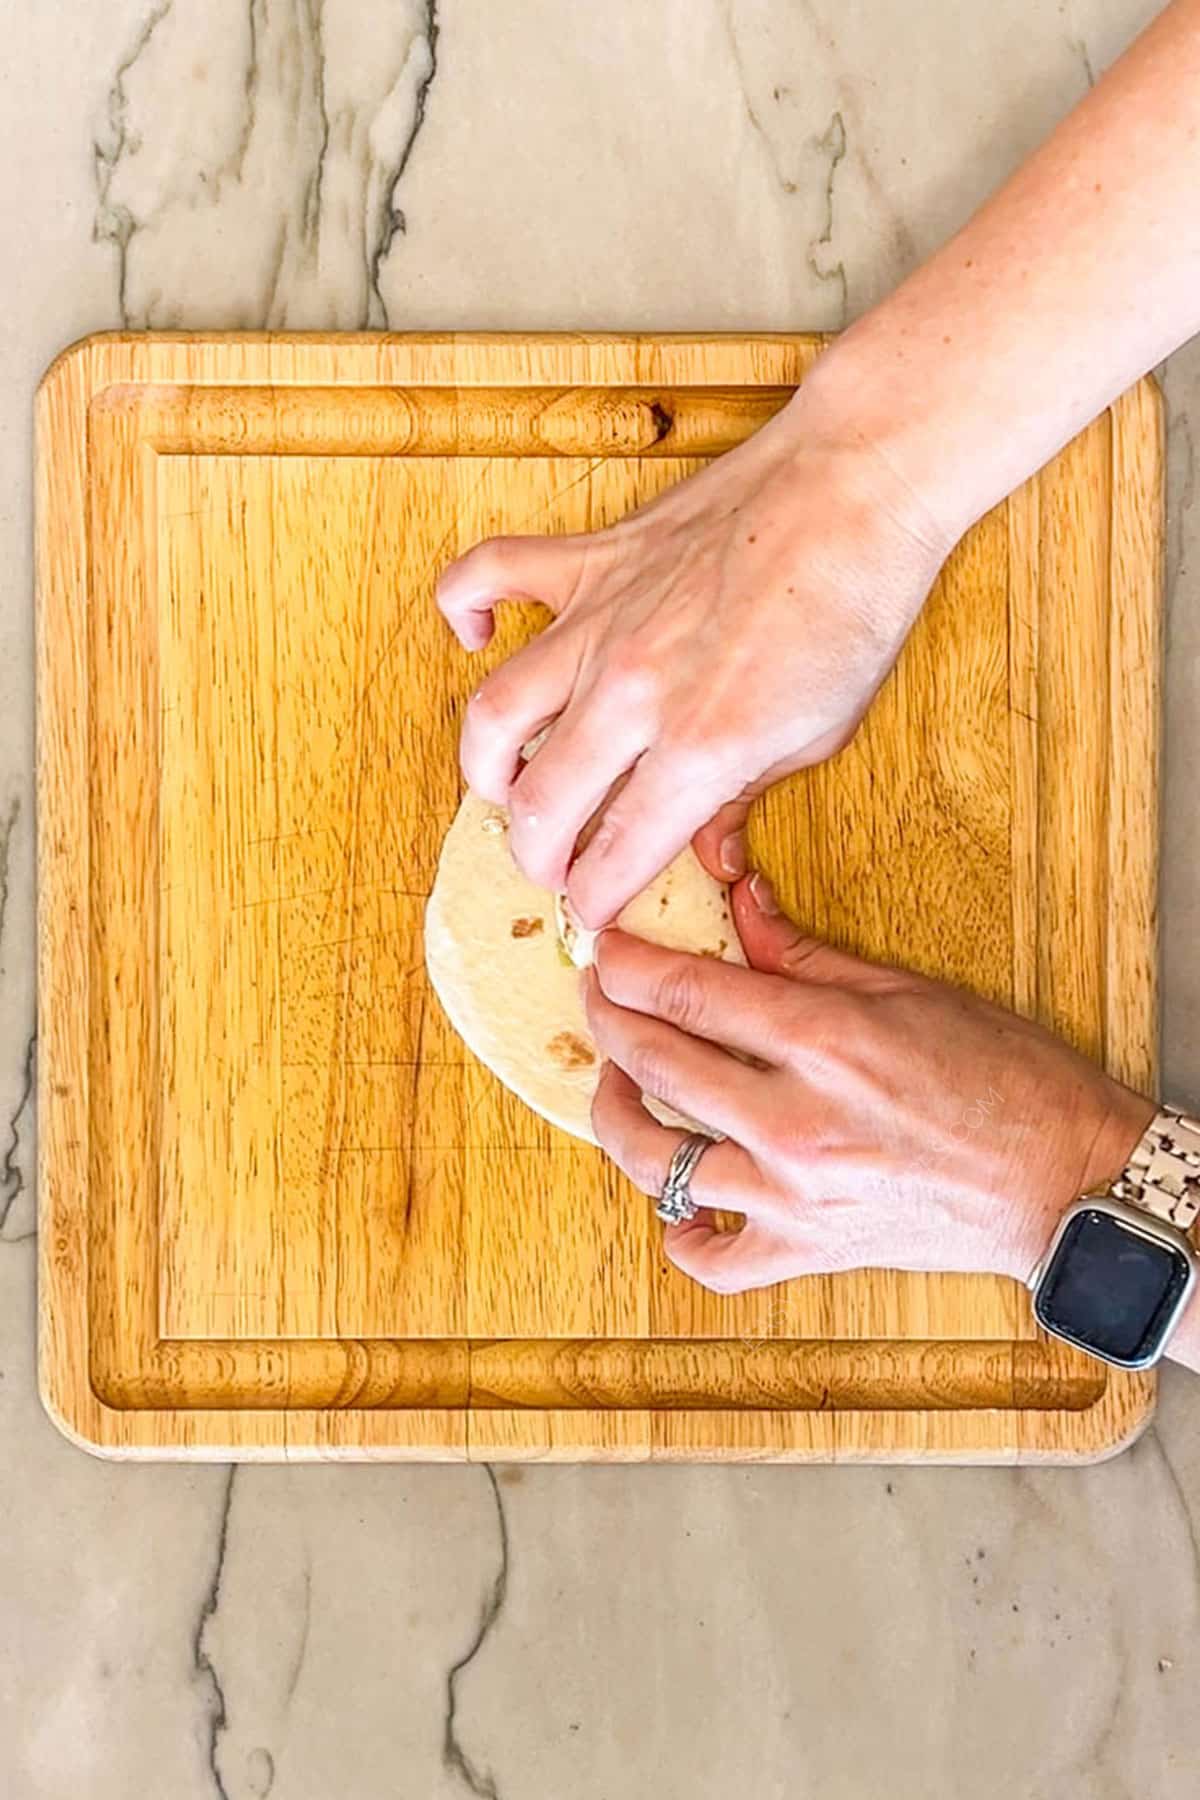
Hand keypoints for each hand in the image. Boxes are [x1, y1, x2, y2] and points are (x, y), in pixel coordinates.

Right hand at [437, 392, 948, 925]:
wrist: (856, 489)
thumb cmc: (852, 609)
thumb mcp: (818, 736)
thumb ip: (743, 799)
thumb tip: (708, 853)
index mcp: (701, 748)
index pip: (615, 856)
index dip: (596, 901)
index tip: (594, 911)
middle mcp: (634, 692)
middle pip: (539, 803)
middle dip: (536, 855)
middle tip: (552, 862)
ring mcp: (602, 621)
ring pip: (494, 713)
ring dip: (486, 766)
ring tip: (508, 783)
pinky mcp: (591, 560)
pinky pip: (490, 574)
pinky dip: (464, 607)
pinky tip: (480, 638)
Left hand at [584, 874, 1153, 1292]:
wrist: (1066, 1181)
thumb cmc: (1006, 1080)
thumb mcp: (908, 992)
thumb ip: (805, 957)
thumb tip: (741, 909)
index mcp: (824, 1042)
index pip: (685, 993)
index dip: (626, 964)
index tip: (605, 948)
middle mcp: (794, 1122)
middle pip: (655, 1063)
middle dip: (608, 1018)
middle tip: (599, 996)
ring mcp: (794, 1196)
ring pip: (657, 1162)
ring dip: (620, 1115)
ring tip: (619, 1087)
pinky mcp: (807, 1249)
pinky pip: (712, 1258)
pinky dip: (683, 1233)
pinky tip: (681, 1202)